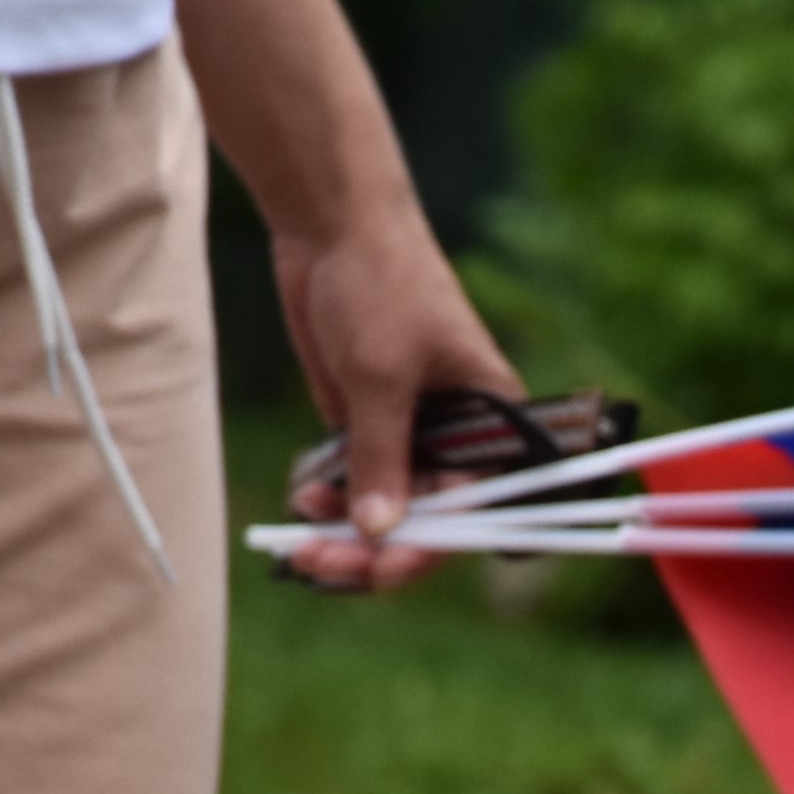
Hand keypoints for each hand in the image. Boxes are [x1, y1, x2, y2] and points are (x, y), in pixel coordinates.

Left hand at [274, 198, 521, 591]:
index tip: (379, 570)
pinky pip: (354, 482)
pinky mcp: (367, 422)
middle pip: (427, 520)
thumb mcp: (382, 374)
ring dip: (344, 530)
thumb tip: (377, 533)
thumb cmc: (382, 284)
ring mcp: (411, 432)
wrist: (332, 224)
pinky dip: (329, 500)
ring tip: (301, 535)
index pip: (472, 509)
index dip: (428, 547)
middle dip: (373, 548)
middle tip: (319, 563)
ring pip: (387, 508)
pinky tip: (302, 499)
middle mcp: (457, 438)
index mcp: (492, 424)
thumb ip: (380, 456)